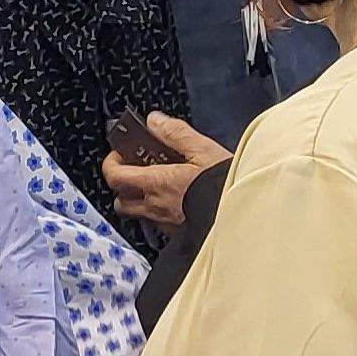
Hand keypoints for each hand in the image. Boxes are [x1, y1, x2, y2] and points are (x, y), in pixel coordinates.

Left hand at [103, 113, 227, 229]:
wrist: (245, 215)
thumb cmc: (224, 185)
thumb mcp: (203, 149)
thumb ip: (175, 133)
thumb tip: (154, 121)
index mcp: (157, 183)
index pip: (115, 175)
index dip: (111, 162)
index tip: (120, 152)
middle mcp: (155, 206)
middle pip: (120, 199)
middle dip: (122, 184)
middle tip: (134, 170)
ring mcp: (165, 223)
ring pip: (136, 213)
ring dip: (136, 199)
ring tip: (153, 185)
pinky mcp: (176, 234)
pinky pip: (156, 223)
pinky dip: (156, 211)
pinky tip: (172, 199)